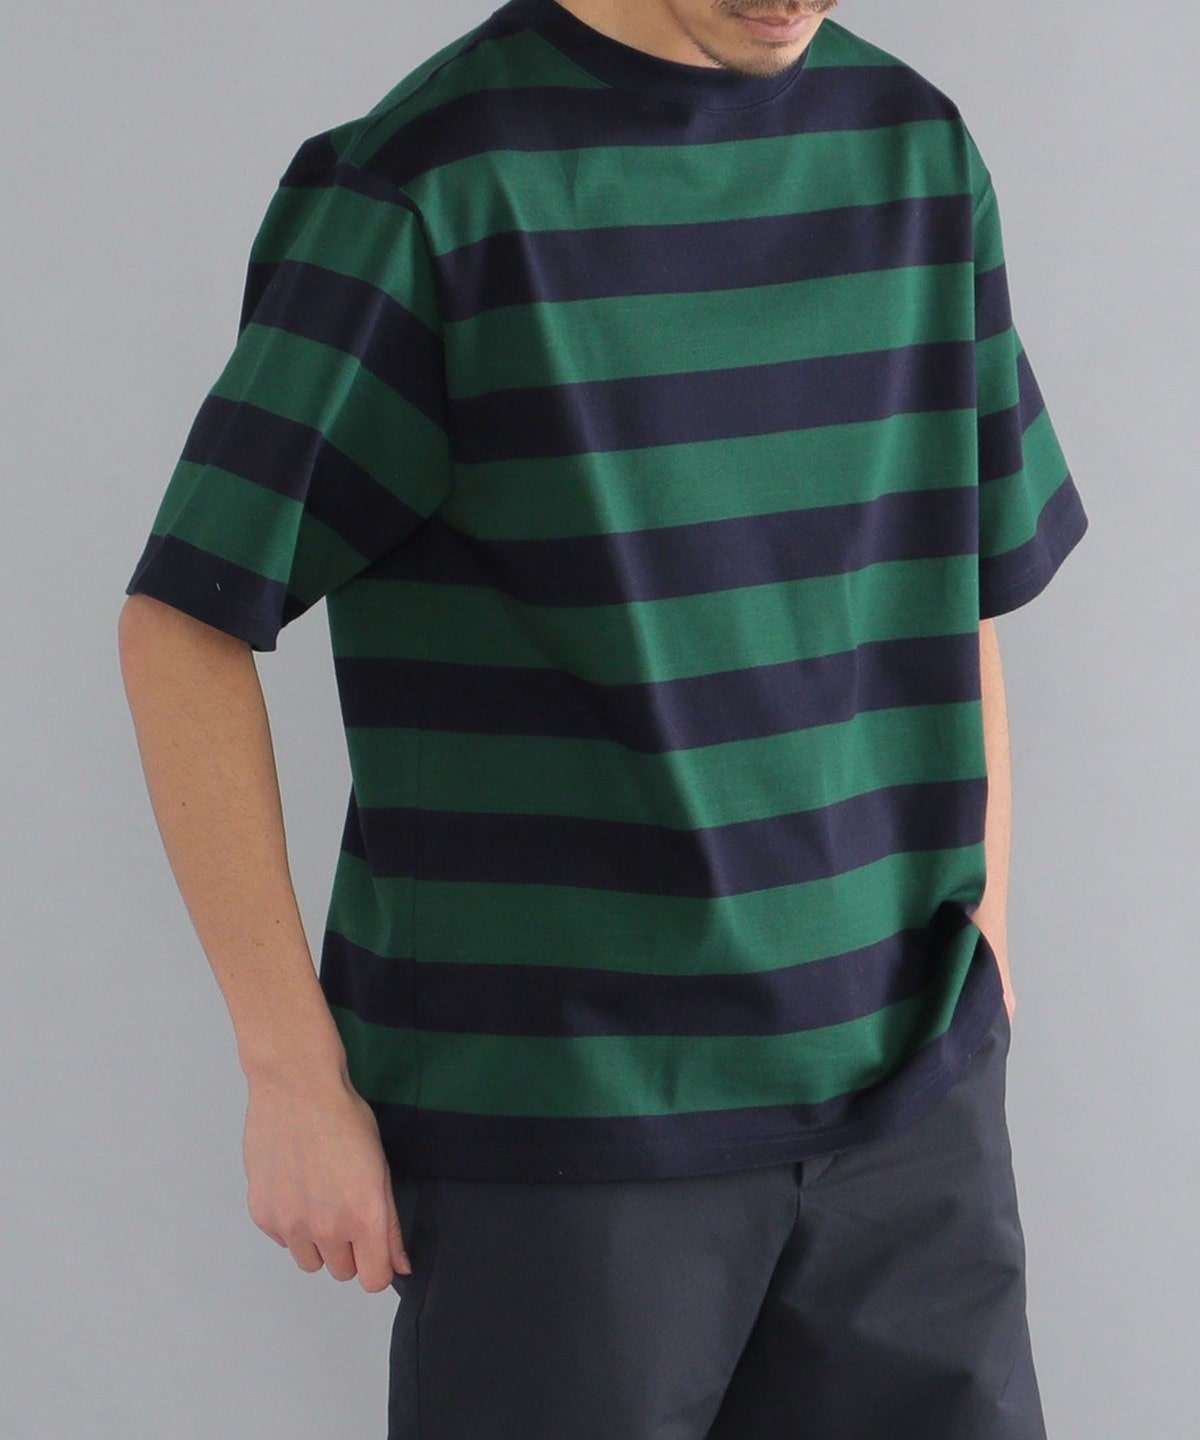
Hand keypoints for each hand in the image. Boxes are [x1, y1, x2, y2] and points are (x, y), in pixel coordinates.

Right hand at [243, 1066, 410, 1291]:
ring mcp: (292, 1224)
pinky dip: (290, 1223)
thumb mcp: (380, 1167)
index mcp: (364, 1217)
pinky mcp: (264, 1215)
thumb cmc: (343, 1118)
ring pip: (310, 1261)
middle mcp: (328, 1228)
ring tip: (319, 1199)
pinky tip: (296, 1187)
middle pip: (342, 1272)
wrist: (297, 1089)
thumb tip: (399, 1264)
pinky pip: (282, 1239)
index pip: (373, 1280)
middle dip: (347, 1249)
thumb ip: (390, 1223)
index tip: (374, 1250)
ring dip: (317, 1242)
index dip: (377, 1266)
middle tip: (345, 1209)